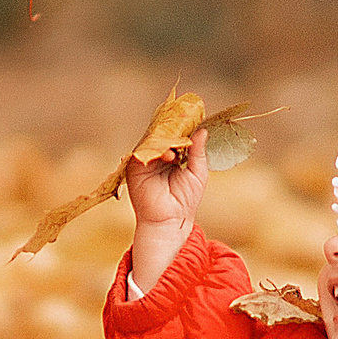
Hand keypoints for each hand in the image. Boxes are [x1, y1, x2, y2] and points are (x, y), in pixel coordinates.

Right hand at [125, 129, 207, 293]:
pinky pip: (143, 152)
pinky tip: (168, 156)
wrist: (170, 220)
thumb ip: (198, 151)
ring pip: (153, 141)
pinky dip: (155, 150)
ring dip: (166, 140)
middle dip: (173, 129)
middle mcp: (158, 156)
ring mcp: (146, 161)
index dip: (184, 127)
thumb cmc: (185, 200)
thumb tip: (202, 130)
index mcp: (173, 156)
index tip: (193, 118)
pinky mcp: (135, 168)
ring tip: (179, 145)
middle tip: (185, 122)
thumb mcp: (198, 172)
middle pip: (163, 135)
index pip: (176, 136)